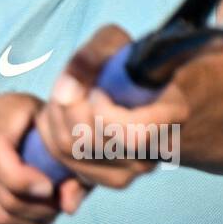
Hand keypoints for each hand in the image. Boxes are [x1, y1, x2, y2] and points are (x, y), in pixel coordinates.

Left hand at [32, 25, 188, 188]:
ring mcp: (134, 171)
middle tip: (67, 84)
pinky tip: (59, 116)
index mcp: (172, 114)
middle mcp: (156, 150)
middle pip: (94, 143)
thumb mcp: (114, 44)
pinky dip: (51, 136)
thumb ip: (93, 55)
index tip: (96, 90)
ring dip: (55, 119)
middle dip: (68, 108)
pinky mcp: (109, 179)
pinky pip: (66, 163)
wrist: (138, 93)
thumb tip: (66, 86)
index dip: (103, 114)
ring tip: (62, 95)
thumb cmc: (127, 64)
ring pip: (74, 154)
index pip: (134, 135)